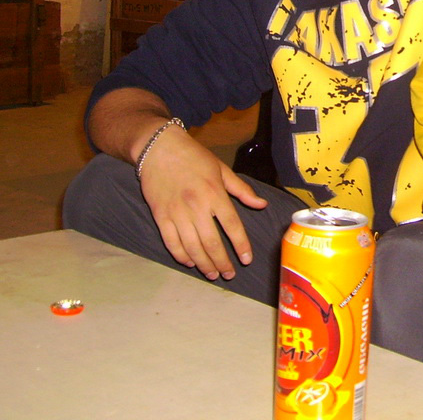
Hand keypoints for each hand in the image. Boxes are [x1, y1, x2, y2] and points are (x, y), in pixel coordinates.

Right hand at [139, 127, 268, 280]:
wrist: (160, 148)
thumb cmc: (194, 157)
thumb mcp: (222, 169)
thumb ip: (242, 190)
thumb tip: (262, 204)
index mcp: (215, 193)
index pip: (232, 226)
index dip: (241, 245)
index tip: (246, 260)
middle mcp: (196, 206)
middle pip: (212, 242)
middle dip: (222, 262)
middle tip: (229, 275)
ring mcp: (176, 212)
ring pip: (192, 247)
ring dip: (203, 264)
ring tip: (213, 274)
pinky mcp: (160, 215)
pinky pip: (171, 242)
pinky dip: (180, 255)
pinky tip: (190, 262)